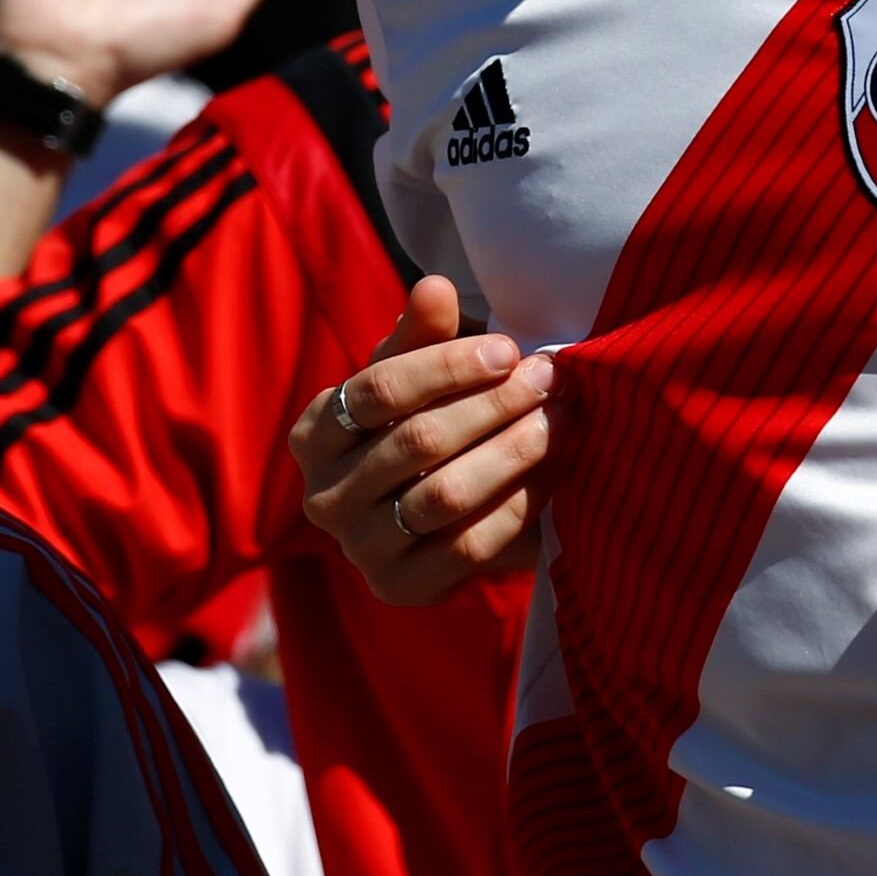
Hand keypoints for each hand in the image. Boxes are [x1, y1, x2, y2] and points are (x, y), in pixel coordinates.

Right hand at [291, 277, 550, 605]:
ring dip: (514, 453)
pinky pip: (469, 548)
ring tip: (562, 420)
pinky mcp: (402, 589)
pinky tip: (556, 475)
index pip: (378, 390)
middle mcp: (323, 497)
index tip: (509, 350)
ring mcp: (360, 550)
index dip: (448, 366)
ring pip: (445, 495)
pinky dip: (518, 508)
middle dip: (494, 405)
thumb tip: (436, 285)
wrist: (422, 512)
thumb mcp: (409, 373)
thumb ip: (421, 334)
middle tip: (550, 379)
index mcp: (314, 432)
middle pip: (418, 441)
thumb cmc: (414, 421)